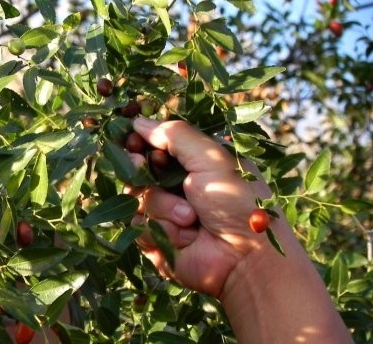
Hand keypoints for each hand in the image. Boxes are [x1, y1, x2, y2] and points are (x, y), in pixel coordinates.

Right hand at [129, 118, 280, 296]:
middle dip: (139, 167)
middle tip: (140, 164)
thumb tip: (138, 120)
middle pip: (137, 168)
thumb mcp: (212, 158)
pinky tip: (184, 236)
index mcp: (194, 161)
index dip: (140, 140)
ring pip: (136, 197)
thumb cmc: (237, 202)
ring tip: (190, 217)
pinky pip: (138, 225)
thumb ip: (174, 135)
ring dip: (162, 205)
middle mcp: (177, 185)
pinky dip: (160, 228)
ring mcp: (165, 213)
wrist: (245, 259)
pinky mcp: (155, 239)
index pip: (155, 143)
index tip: (132, 139)